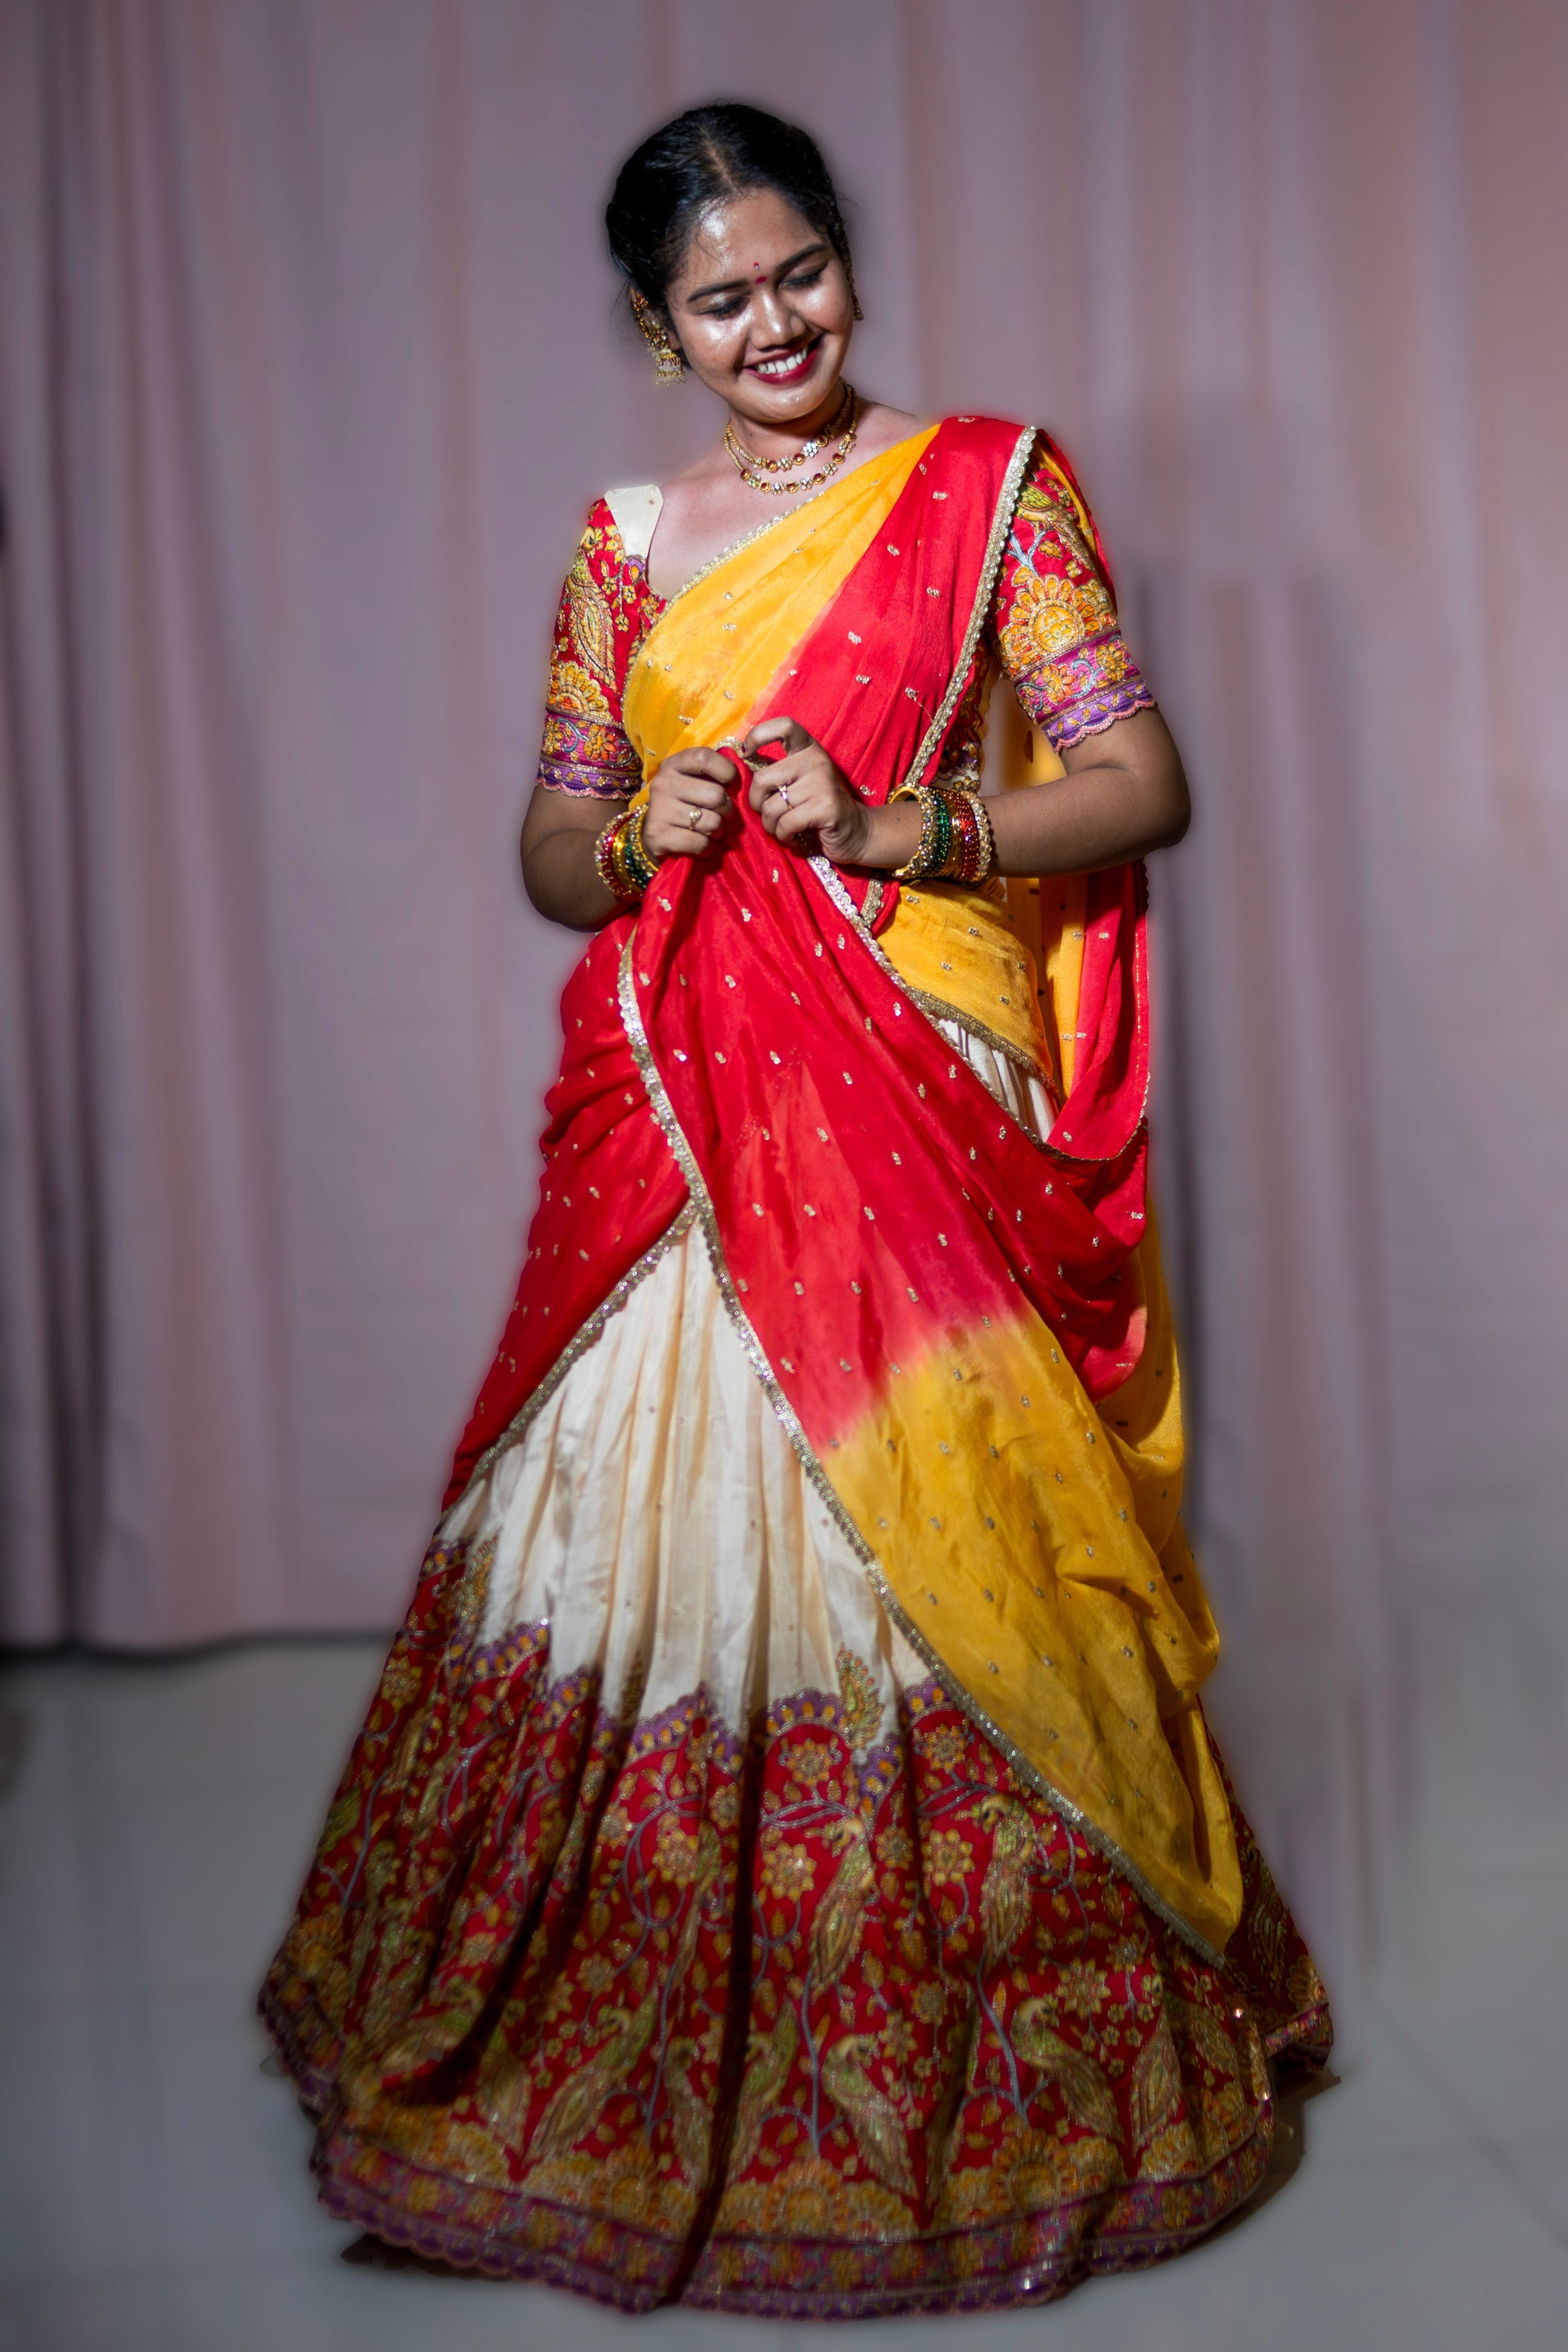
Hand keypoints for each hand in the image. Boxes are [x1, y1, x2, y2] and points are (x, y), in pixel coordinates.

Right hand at [642, 748, 739, 862]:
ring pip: (712, 822)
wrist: (651, 835)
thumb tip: (745, 778)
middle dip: (726, 810)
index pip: (704, 758)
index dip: (726, 771)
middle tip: (720, 815)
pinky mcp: (658, 835)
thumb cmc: (682, 805)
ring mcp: (660, 810)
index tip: (730, 784)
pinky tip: (700, 844)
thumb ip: (713, 775)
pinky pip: (700, 843)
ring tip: (708, 830)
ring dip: (717, 831)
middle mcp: (664, 783)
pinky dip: (706, 847)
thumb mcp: (692, 781)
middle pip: (716, 796)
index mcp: (673, 765)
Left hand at [742, 718, 871, 863]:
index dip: (758, 735)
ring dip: (771, 825)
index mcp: (808, 748)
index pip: (783, 726)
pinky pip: (785, 823)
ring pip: (771, 807)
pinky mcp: (826, 807)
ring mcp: (822, 782)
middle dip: (757, 804)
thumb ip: (776, 771)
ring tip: (784, 828)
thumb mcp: (798, 781)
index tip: (746, 753)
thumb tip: (741, 763)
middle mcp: (816, 760)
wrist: (855, 831)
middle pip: (762, 779)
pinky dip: (784, 836)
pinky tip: (794, 837)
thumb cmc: (817, 807)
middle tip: (769, 814)